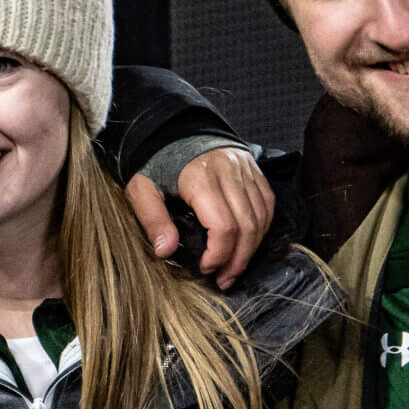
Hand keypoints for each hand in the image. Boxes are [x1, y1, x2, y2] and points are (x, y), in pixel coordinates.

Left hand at [125, 147, 272, 289]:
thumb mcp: (141, 188)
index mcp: (200, 177)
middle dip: (238, 259)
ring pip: (262, 218)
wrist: (171, 129)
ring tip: (235, 267)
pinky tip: (248, 243)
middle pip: (248, 226)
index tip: (206, 269)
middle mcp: (229, 172)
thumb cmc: (154, 161)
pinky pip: (267, 205)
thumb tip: (165, 251)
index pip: (224, 226)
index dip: (219, 254)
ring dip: (252, 248)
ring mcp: (246, 170)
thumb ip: (152, 218)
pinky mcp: (254, 170)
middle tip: (224, 279)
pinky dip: (262, 228)